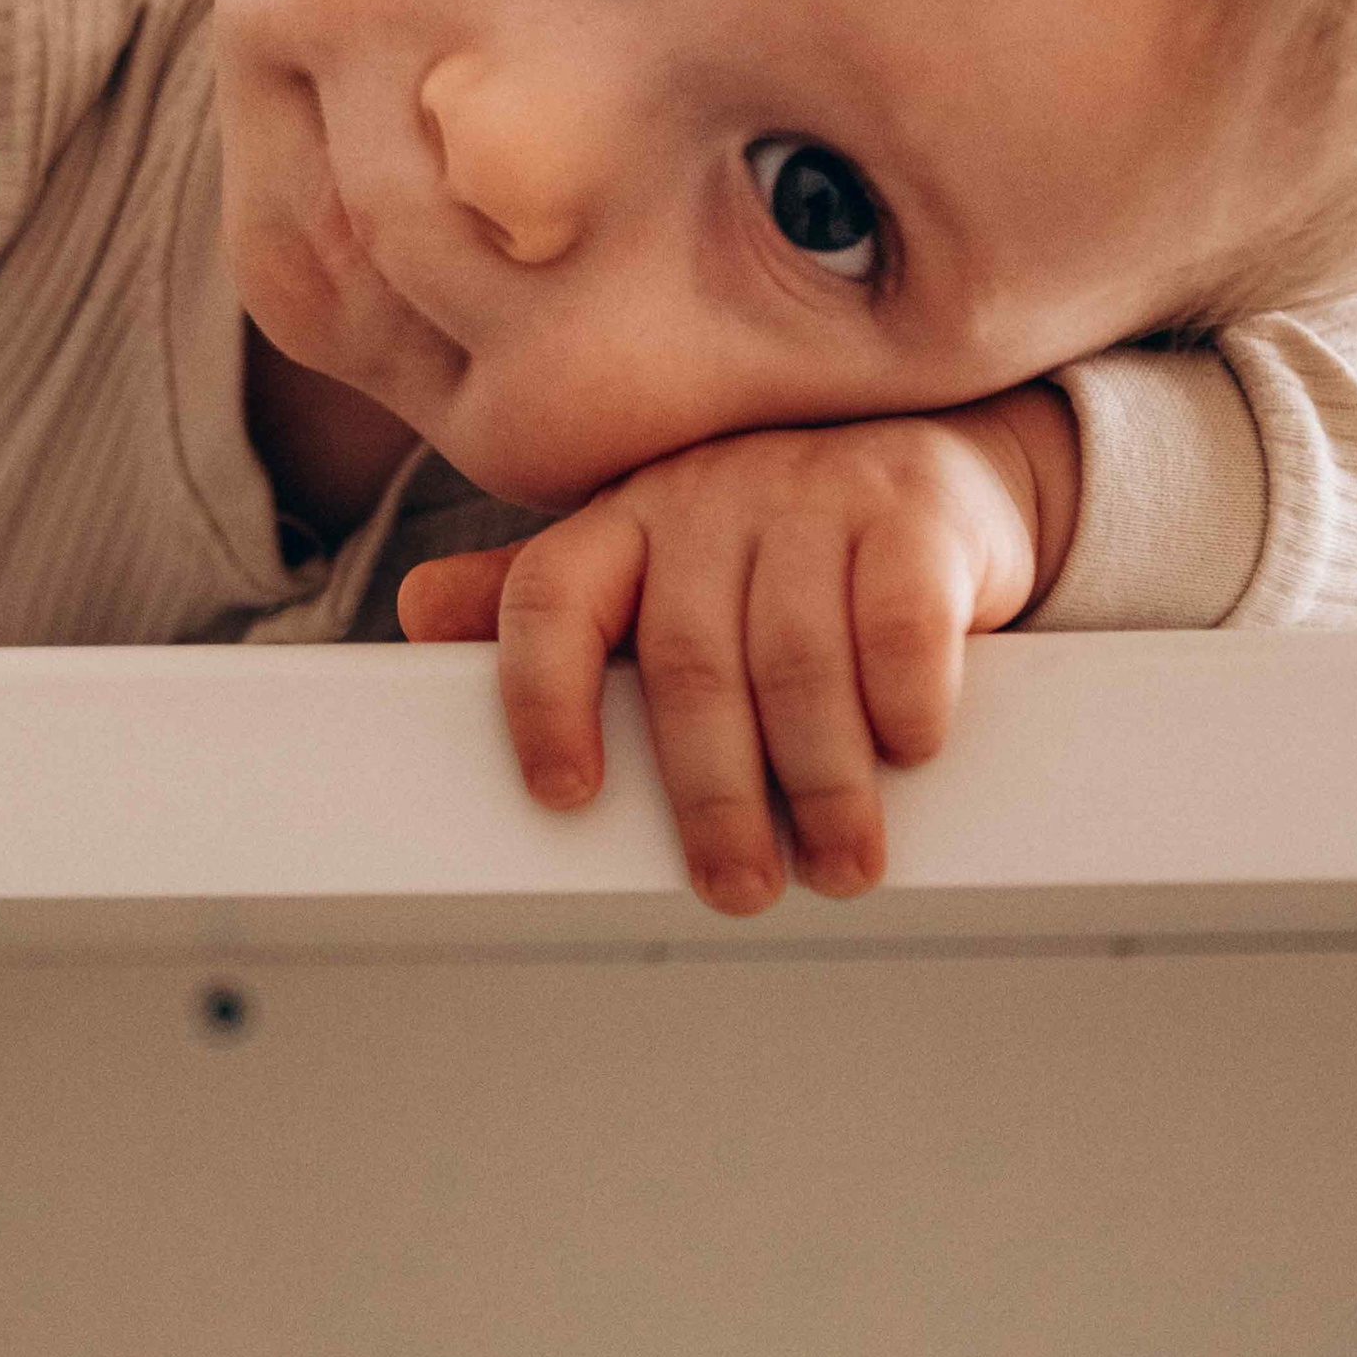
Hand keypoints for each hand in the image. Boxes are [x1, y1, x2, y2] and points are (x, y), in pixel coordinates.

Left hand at [398, 386, 1078, 912]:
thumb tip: (419, 610)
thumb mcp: (663, 565)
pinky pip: (899, 618)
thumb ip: (564, 604)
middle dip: (711, 793)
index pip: (550, 595)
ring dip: (818, 780)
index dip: (541, 696)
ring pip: (796, 655)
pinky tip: (908, 753)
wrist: (938, 469)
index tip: (563, 797)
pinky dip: (903, 700)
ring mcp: (815, 492)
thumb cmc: (784, 541)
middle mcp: (709, 495)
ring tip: (837, 865)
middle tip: (737, 888)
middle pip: (688, 660)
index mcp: (629, 519)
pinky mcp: (917, 510)